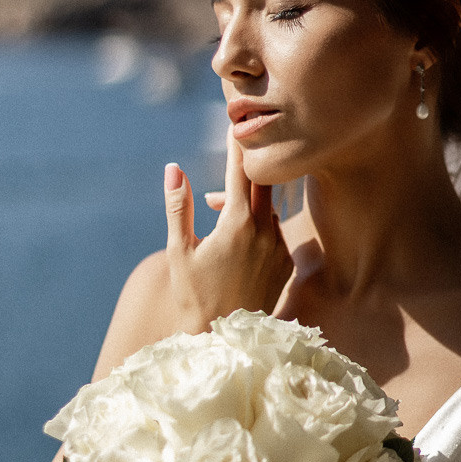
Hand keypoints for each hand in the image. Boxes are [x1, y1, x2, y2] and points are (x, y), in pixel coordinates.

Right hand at [163, 126, 292, 332]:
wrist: (225, 340)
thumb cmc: (194, 297)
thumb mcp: (179, 251)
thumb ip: (178, 206)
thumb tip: (174, 168)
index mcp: (237, 223)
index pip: (241, 170)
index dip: (236, 143)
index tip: (233, 121)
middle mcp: (265, 231)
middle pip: (263, 182)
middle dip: (248, 164)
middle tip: (240, 141)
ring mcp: (279, 247)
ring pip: (268, 207)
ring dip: (247, 199)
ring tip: (218, 206)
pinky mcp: (286, 263)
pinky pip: (274, 230)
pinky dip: (257, 223)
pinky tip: (235, 235)